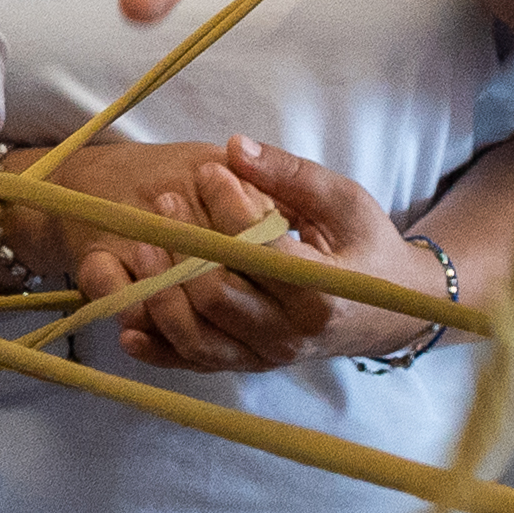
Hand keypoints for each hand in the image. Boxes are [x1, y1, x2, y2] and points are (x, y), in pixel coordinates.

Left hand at [88, 139, 437, 373]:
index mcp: (320, 292)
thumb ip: (289, 174)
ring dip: (159, 294)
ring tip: (139, 248)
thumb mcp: (343, 201)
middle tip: (164, 202)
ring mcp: (265, 356)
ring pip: (196, 336)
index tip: (209, 170)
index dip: (226, 207)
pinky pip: (192, 363)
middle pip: (217, 297)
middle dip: (183, 246)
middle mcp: (290, 334)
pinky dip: (157, 348)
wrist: (387, 310)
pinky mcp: (246, 365)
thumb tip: (235, 146)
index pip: (257, 250)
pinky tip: (126, 324)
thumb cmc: (365, 246)